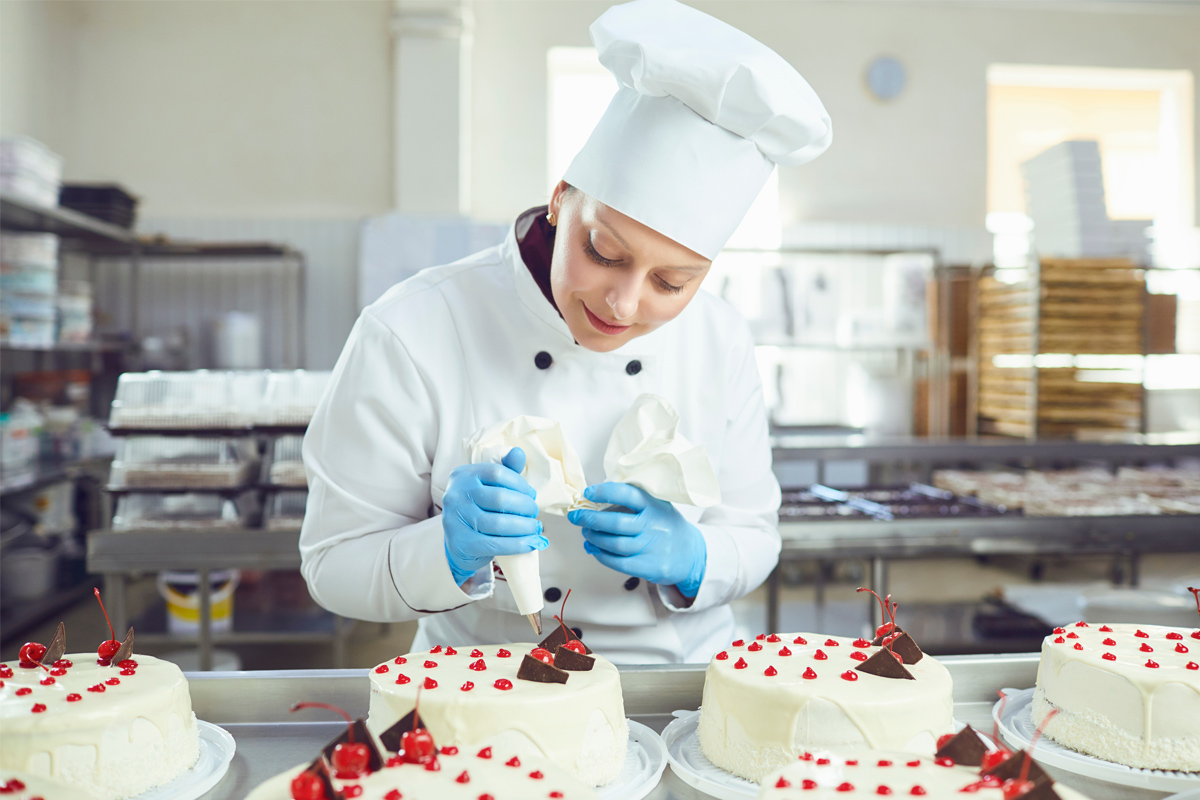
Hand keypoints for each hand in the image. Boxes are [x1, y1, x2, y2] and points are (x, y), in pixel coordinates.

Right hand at [443, 448, 544, 584]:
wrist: (458, 543)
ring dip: (525, 527)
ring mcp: (455, 520)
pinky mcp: (461, 543)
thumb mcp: (489, 487)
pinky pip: (495, 544)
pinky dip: (518, 544)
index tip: (531, 494)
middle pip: (500, 498)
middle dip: (525, 506)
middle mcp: (455, 495)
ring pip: (499, 523)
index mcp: (463, 475)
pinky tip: (531, 543)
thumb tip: (518, 453)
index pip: (497, 473)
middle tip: (535, 513)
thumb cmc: (479, 510)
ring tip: (536, 528)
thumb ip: (505, 469)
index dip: (520, 483)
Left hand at [567, 482, 705, 596]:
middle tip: (577, 516)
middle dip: (590, 519)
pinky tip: (594, 549)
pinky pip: (618, 562)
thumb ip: (634, 502)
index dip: (605, 492)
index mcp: (655, 505)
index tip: (588, 493)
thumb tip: (596, 501)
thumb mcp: (658, 507)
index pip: (628, 494)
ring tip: (586, 533)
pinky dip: (601, 555)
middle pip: (615, 522)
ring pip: (614, 543)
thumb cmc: (666, 526)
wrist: (692, 554)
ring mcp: (652, 547)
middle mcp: (654, 525)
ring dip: (593, 538)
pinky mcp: (649, 567)